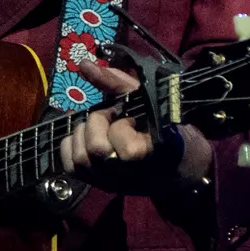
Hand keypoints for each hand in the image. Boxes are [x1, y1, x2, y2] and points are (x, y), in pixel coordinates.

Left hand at [55, 60, 212, 195]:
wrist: (180, 168)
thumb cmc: (165, 129)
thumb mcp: (149, 100)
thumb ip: (116, 82)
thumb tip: (85, 65)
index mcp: (150, 154)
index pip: (128, 150)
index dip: (123, 127)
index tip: (133, 120)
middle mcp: (129, 174)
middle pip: (96, 150)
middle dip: (99, 124)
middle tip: (111, 119)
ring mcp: (111, 182)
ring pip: (80, 158)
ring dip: (84, 134)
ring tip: (99, 129)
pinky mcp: (96, 184)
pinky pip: (69, 166)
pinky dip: (71, 146)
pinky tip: (85, 138)